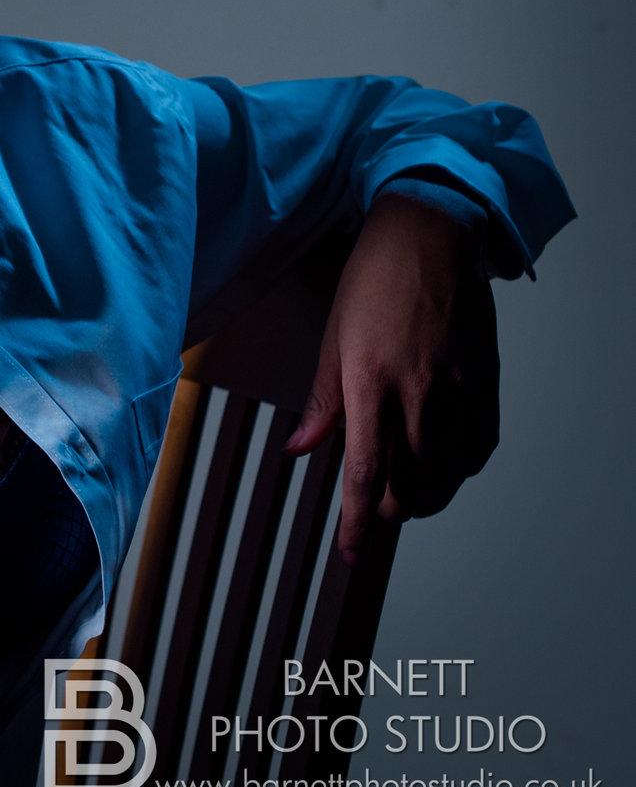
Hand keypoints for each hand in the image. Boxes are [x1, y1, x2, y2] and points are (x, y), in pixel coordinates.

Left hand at [282, 193, 498, 563]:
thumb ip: (321, 402)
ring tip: (408, 500)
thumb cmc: (371, 280)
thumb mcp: (332, 338)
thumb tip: (300, 451)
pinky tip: (446, 468)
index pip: (366, 471)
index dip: (358, 521)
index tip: (351, 551)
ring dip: (427, 497)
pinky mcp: (486, 379)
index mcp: (370, 381)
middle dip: (391, 511)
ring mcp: (459, 387)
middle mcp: (419, 391)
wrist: (429, 235)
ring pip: (449, 472)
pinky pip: (481, 445)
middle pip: (412, 482)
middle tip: (375, 514)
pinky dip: (462, 469)